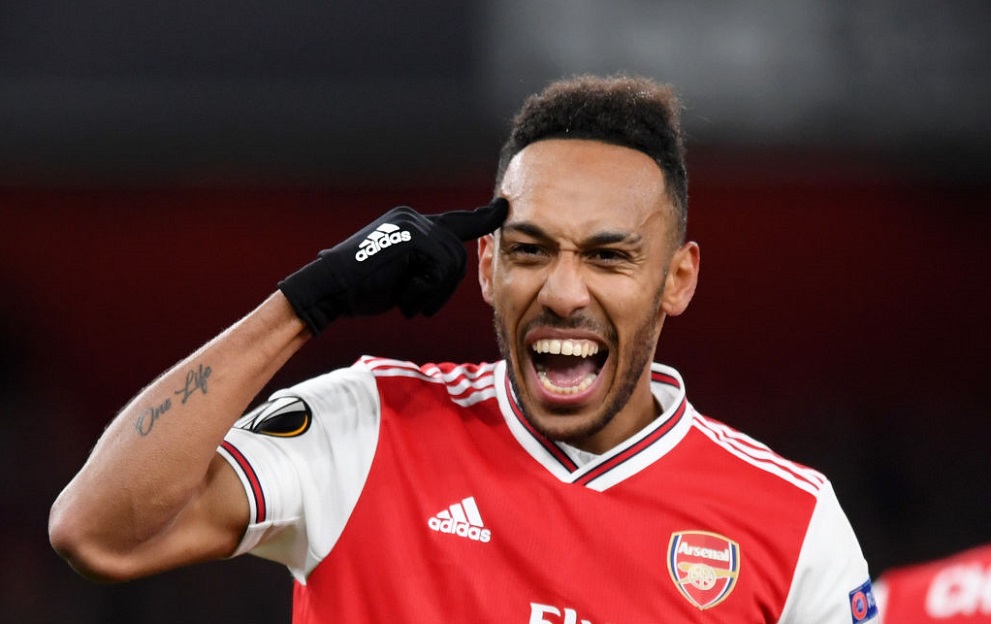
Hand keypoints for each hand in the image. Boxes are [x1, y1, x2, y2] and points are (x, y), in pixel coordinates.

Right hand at [278, 198, 507, 333]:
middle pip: (458, 254)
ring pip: (452, 263)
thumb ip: (427, 265)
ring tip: (407, 302)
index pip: (456, 221)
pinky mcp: (411, 236)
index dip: (482, 216)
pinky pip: (440, 268)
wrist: (330, 290)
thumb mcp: (401, 274)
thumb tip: (453, 265)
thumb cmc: (361, 290)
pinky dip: (425, 291)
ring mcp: (412, 223)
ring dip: (433, 294)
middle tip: (418, 306)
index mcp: (411, 222)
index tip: (502, 207)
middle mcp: (413, 217)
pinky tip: (402, 297)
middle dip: (445, 288)